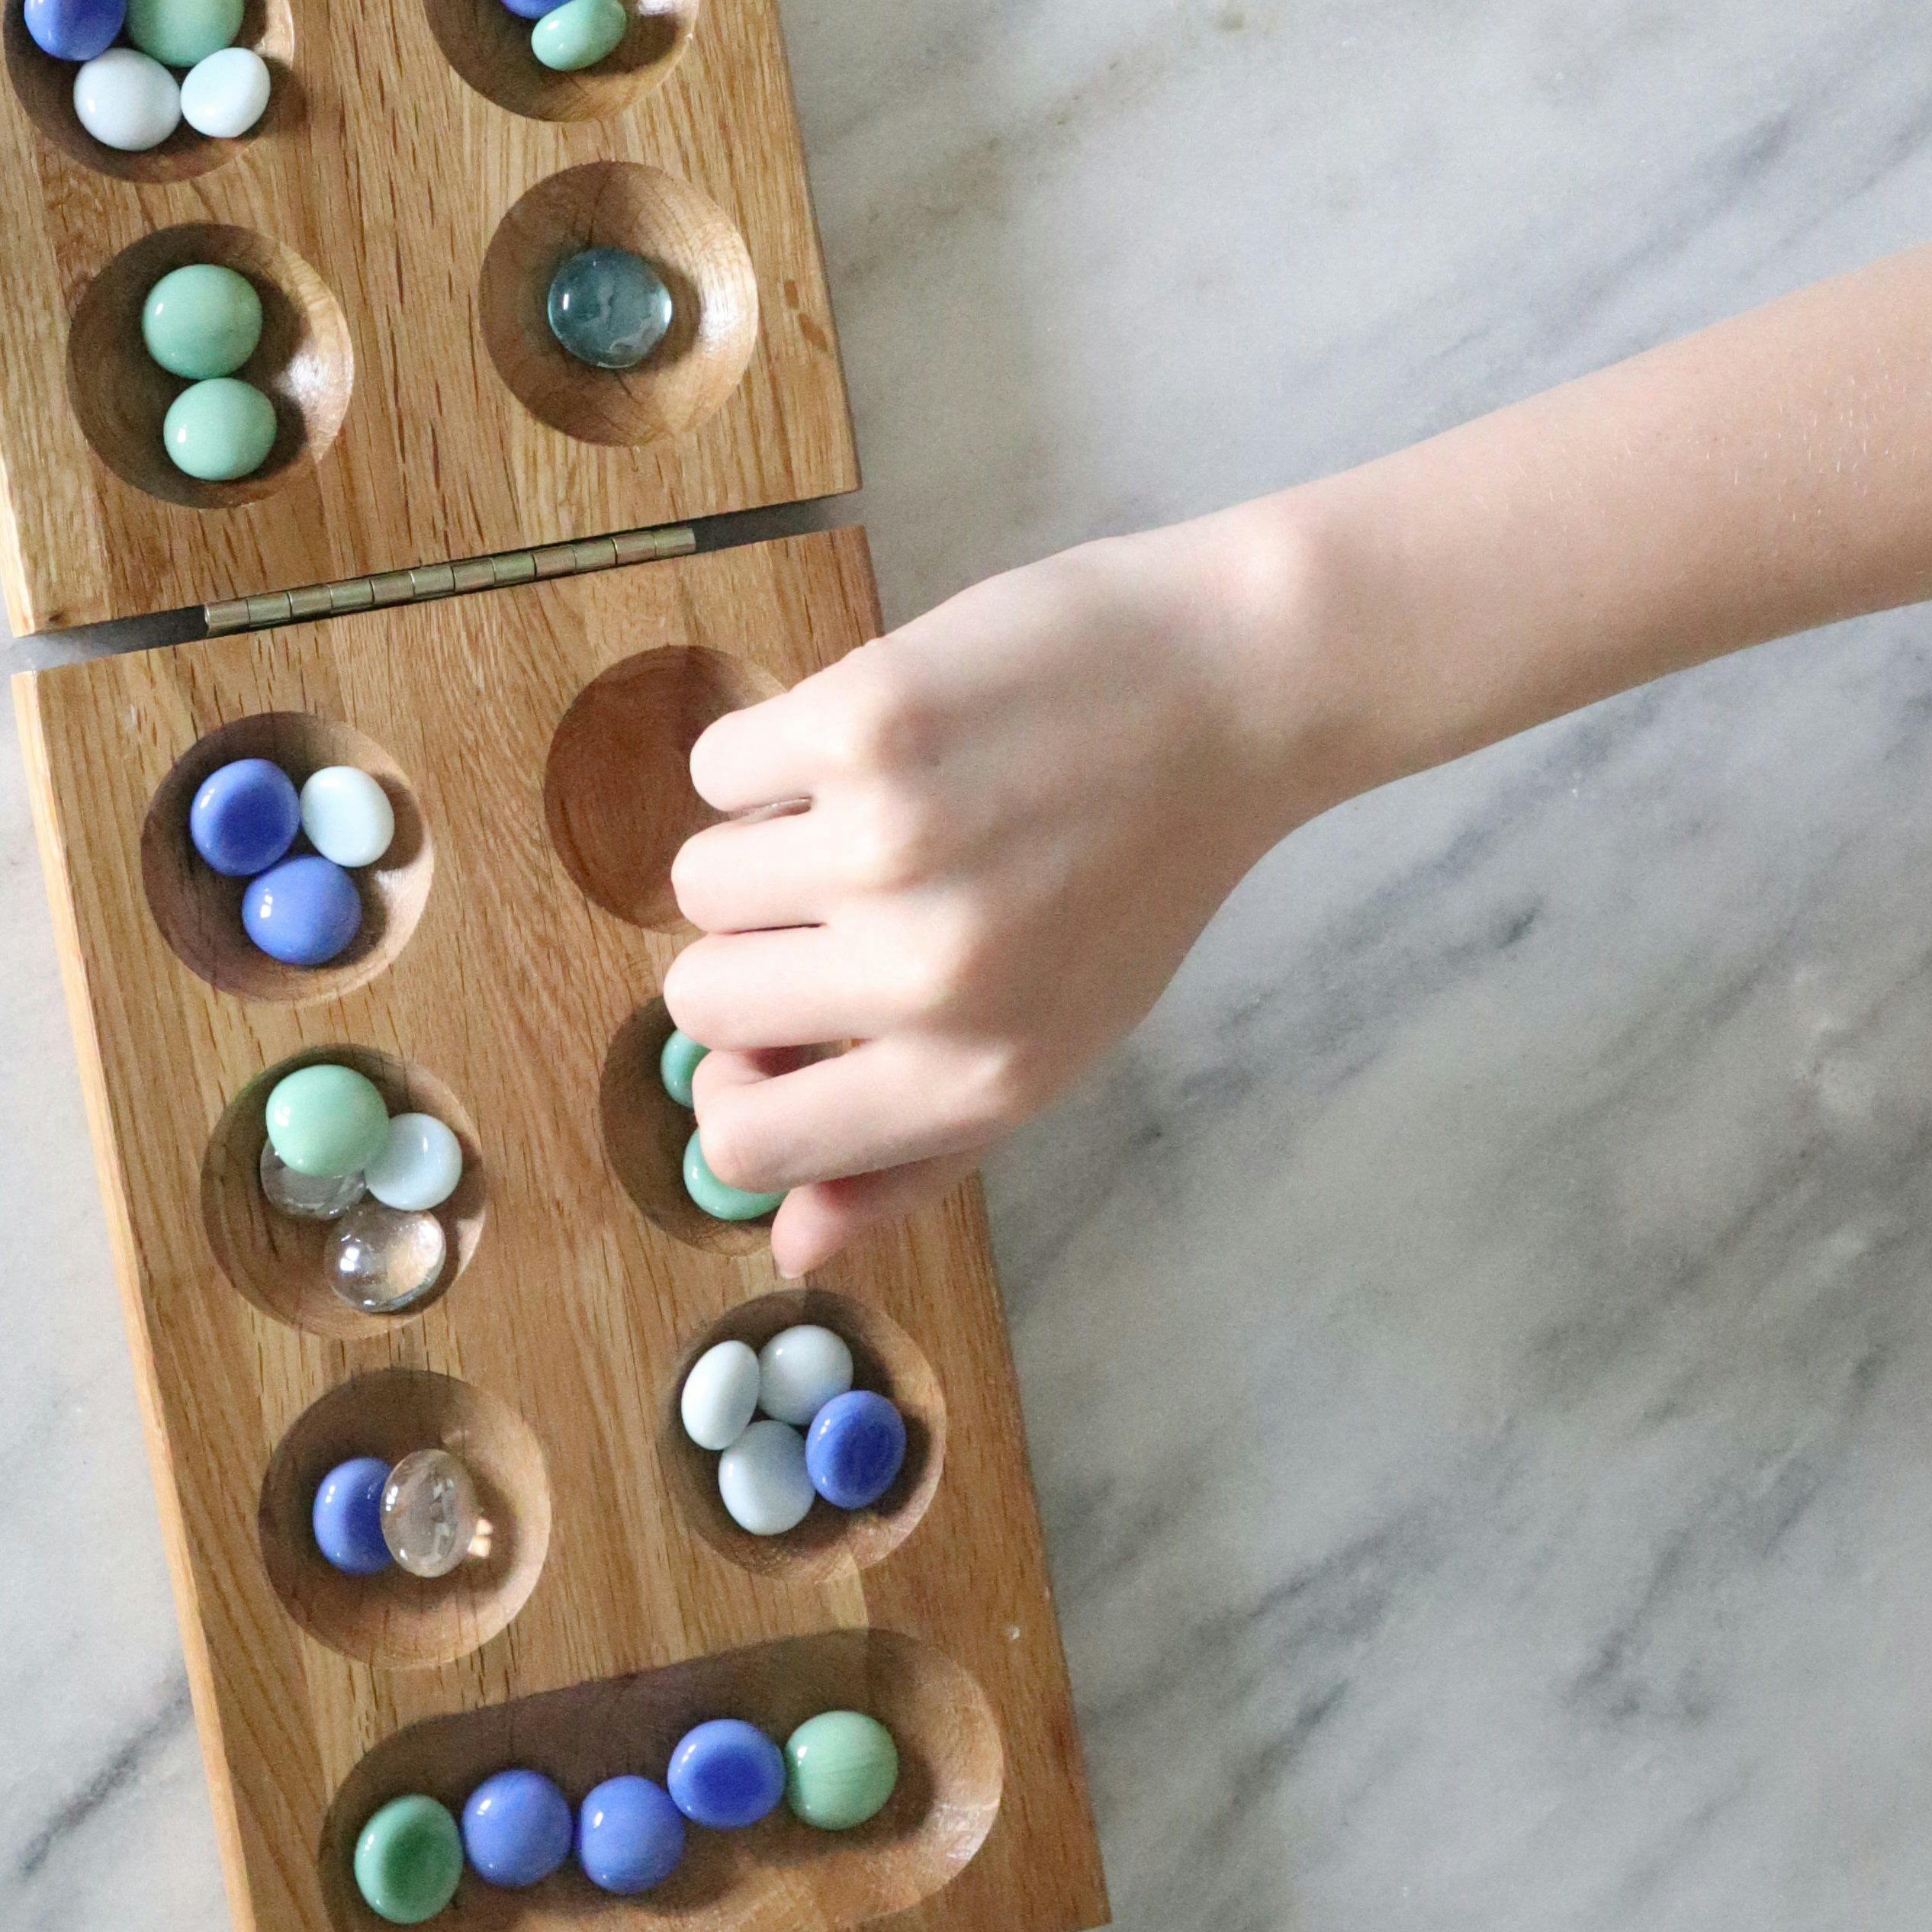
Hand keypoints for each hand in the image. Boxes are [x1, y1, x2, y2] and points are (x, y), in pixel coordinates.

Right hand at [663, 518, 1318, 1280]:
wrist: (1232, 684)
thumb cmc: (1138, 871)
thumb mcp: (1058, 1042)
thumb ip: (918, 1157)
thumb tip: (788, 1247)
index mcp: (978, 1075)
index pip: (747, 1145)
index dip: (739, 1087)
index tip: (777, 1031)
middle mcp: (928, 976)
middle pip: (700, 1003)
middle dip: (754, 950)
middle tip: (848, 895)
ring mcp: (885, 845)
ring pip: (698, 881)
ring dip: (764, 844)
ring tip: (875, 810)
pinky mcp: (857, 723)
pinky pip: (719, 768)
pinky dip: (775, 750)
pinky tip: (878, 739)